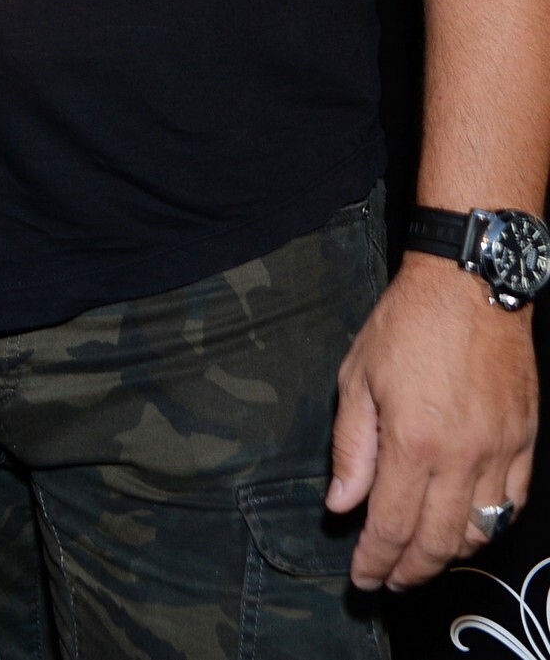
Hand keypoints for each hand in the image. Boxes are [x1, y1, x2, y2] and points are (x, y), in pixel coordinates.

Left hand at [327, 256, 537, 589]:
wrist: (468, 286)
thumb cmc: (407, 324)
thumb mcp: (357, 376)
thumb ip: (350, 447)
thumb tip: (342, 504)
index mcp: (412, 441)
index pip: (392, 525)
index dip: (375, 560)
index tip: (362, 578)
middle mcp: (461, 456)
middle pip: (438, 542)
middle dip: (410, 571)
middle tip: (390, 580)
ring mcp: (500, 452)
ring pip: (479, 531)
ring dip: (450, 555)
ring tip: (424, 557)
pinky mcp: (525, 441)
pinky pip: (513, 504)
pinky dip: (490, 526)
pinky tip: (468, 526)